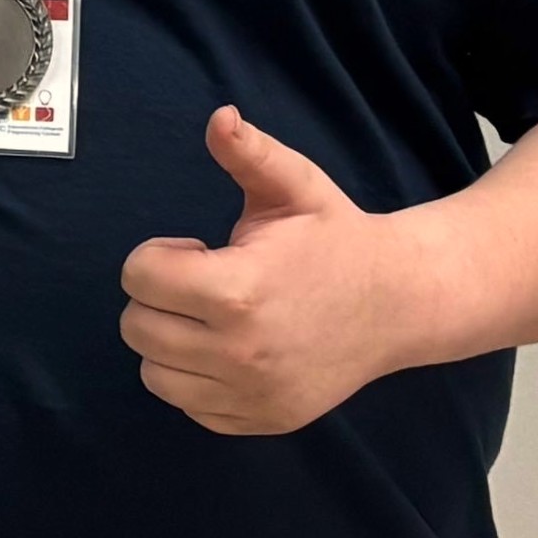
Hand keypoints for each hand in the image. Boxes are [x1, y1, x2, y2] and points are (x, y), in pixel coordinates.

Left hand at [118, 106, 420, 436]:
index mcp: (238, 291)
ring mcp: (252, 394)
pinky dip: (196, 379)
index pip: (138, 277)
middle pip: (136, 327)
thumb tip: (220, 118)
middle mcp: (240, 352)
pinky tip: (231, 348)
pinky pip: (189, 405)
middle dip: (158, 297)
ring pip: (154, 374)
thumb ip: (250, 153)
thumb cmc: (338, 239)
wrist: (401, 302)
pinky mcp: (262, 419)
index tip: (195, 250)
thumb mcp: (297, 186)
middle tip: (204, 281)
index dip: (157, 255)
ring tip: (214, 316)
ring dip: (170, 341)